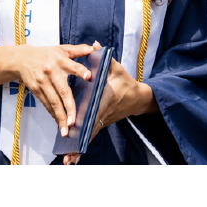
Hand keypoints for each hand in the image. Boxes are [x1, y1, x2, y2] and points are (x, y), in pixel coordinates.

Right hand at [16, 43, 94, 137]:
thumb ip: (78, 50)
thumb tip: (94, 48)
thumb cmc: (47, 54)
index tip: (89, 77)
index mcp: (61, 60)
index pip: (73, 66)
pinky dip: (52, 114)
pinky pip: (45, 104)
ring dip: (60, 116)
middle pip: (62, 90)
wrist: (22, 58)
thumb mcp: (62, 49)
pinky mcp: (35, 89)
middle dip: (69, 107)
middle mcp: (51, 71)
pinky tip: (59, 123)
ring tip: (67, 129)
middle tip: (75, 121)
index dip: (81, 71)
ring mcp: (42, 81)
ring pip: (53, 101)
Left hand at [62, 42, 156, 164]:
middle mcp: (103, 113)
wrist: (138, 98)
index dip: (83, 121)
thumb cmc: (125, 82)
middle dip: (78, 144)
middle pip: (88, 130)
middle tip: (67, 157)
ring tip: (67, 162)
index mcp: (106, 99)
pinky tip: (72, 156)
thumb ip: (104, 57)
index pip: (93, 111)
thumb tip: (94, 45)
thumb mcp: (116, 67)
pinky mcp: (100, 123)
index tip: (73, 130)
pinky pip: (89, 135)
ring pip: (88, 136)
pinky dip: (81, 146)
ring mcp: (102, 120)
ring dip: (78, 150)